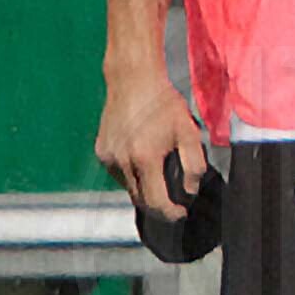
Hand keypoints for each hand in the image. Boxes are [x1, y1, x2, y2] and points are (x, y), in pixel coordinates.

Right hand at [96, 69, 207, 221]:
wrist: (133, 81)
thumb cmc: (164, 104)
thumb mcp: (189, 133)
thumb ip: (194, 165)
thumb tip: (190, 191)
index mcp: (145, 158)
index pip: (155, 202)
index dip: (170, 213)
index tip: (181, 213)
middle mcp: (122, 161)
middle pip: (140, 199)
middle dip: (158, 205)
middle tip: (174, 203)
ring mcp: (108, 157)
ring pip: (128, 187)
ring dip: (144, 188)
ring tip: (160, 175)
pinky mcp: (101, 151)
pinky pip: (118, 174)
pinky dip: (132, 174)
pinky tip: (144, 160)